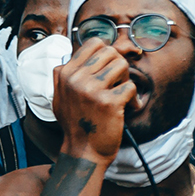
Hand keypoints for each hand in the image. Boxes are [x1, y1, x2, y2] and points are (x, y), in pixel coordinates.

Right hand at [52, 41, 134, 163]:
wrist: (83, 152)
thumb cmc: (76, 124)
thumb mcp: (60, 96)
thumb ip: (64, 75)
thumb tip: (71, 56)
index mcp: (65, 73)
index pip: (93, 43)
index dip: (106, 54)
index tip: (109, 69)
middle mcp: (76, 79)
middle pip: (110, 52)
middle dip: (118, 66)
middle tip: (118, 83)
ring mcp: (92, 90)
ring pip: (122, 65)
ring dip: (126, 80)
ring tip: (122, 94)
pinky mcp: (108, 102)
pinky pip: (131, 86)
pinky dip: (134, 98)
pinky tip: (128, 107)